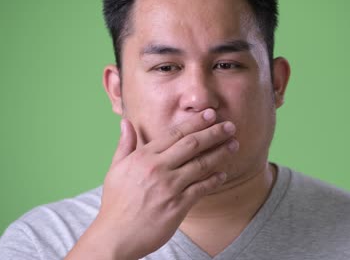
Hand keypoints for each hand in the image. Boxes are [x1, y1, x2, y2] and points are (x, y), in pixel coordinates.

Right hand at [66, 109, 238, 259]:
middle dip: (214, 133)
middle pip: (192, 144)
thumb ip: (125, 144)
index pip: (175, 134)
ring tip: (234, 145)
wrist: (115, 236)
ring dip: (220, 153)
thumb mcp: (115, 169)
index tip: (210, 114)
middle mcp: (157, 169)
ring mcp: (169, 187)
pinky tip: (223, 174)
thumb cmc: (116, 203)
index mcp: (143, 157)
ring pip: (201, 165)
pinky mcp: (177, 206)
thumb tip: (127, 122)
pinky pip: (201, 189)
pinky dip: (214, 180)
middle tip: (230, 126)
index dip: (196, 123)